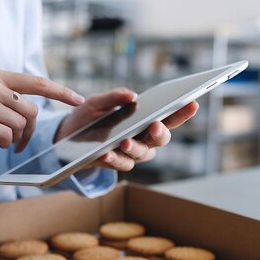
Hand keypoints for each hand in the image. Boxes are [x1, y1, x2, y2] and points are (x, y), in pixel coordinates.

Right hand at [0, 69, 83, 154]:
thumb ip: (10, 98)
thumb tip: (37, 110)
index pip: (37, 82)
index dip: (60, 92)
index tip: (78, 100)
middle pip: (31, 112)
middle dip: (27, 131)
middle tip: (15, 140)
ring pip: (19, 127)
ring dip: (10, 138)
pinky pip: (5, 137)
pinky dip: (0, 144)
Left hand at [55, 87, 198, 171]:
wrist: (66, 137)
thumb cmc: (89, 117)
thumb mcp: (97, 102)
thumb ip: (114, 97)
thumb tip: (132, 95)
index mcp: (144, 120)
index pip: (169, 116)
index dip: (182, 111)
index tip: (192, 102)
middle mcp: (143, 138)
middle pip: (161, 138)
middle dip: (160, 132)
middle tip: (155, 124)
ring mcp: (131, 153)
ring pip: (142, 154)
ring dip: (135, 148)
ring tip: (125, 141)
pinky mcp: (115, 164)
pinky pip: (120, 164)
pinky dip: (113, 159)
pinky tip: (105, 153)